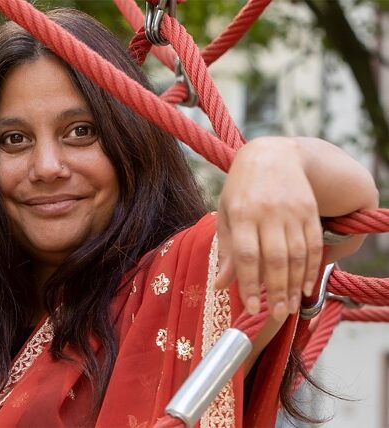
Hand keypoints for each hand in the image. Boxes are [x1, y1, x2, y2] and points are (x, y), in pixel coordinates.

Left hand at [214, 137, 323, 319]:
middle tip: (275, 316)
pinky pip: (313, 245)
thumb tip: (220, 285)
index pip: (245, 255)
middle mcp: (268, 213)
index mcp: (241, 213)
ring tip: (289, 308)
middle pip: (275, 259)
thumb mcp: (226, 214)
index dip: (248, 284)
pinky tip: (306, 288)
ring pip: (297, 255)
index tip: (251, 308)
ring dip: (294, 285)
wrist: (271, 155)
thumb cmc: (240, 190)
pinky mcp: (310, 211)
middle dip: (275, 291)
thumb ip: (226, 251)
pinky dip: (311, 269)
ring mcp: (292, 212)